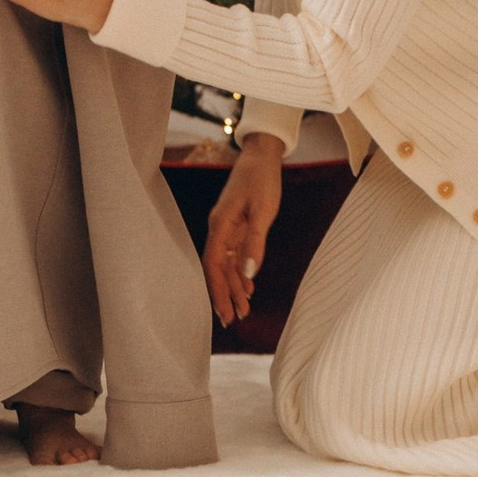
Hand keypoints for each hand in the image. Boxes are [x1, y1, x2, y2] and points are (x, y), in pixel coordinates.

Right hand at [203, 133, 282, 327]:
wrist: (262, 155)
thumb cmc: (262, 179)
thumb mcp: (263, 211)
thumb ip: (255, 242)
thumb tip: (249, 273)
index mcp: (221, 224)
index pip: (214, 264)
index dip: (218, 290)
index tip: (225, 313)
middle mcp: (219, 228)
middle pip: (217, 268)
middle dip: (223, 295)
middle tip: (233, 321)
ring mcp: (227, 227)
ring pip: (226, 263)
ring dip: (233, 286)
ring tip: (243, 310)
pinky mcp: (236, 225)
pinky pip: (234, 254)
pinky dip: (239, 272)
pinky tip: (247, 287)